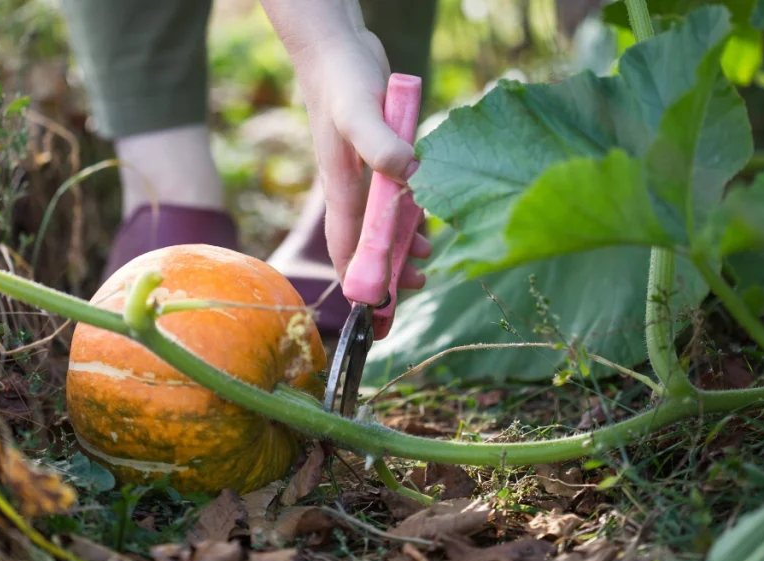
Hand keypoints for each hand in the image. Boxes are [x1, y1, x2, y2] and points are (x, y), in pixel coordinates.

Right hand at [260, 0, 431, 290]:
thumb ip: (381, 146)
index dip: (361, 281)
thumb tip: (409, 179)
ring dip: (402, 245)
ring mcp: (365, 173)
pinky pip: (394, 197)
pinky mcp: (381, 156)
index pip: (348, 247)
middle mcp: (352, 187)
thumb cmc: (341, 80)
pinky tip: (427, 220)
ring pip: (383, 222)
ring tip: (426, 260)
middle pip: (367, 243)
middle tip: (417, 287)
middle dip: (387, 271)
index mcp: (342, 188)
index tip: (378, 310)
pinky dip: (409, 214)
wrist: (336, 47)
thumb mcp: (360, 112)